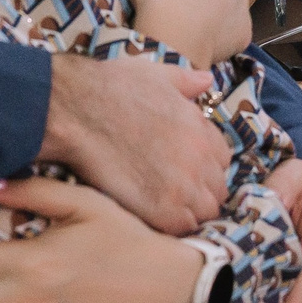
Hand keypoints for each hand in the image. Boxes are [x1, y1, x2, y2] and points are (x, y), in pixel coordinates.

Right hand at [40, 52, 231, 233]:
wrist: (80, 110)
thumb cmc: (113, 88)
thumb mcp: (157, 74)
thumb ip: (186, 81)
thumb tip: (206, 80)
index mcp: (201, 129)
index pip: (221, 159)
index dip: (204, 166)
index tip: (186, 170)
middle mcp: (200, 158)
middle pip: (217, 188)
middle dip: (200, 192)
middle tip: (174, 194)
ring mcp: (184, 186)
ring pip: (205, 211)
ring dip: (189, 212)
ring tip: (163, 208)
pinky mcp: (161, 208)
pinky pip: (182, 228)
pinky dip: (173, 226)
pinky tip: (153, 216)